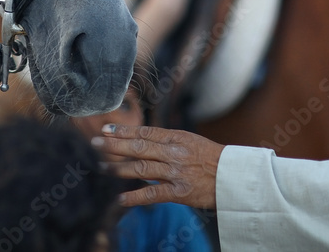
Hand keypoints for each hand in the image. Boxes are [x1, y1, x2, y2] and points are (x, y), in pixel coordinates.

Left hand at [91, 124, 223, 209]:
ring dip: (119, 169)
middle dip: (114, 145)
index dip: (123, 131)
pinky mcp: (180, 193)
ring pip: (142, 169)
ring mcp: (176, 173)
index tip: (105, 129)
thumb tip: (137, 138)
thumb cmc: (209, 157)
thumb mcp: (188, 140)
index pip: (145, 132)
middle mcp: (174, 153)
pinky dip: (135, 197)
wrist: (234, 177)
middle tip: (94, 143)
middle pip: (139, 148)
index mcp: (176, 138)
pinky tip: (120, 199)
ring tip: (102, 168)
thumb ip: (164, 140)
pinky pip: (153, 194)